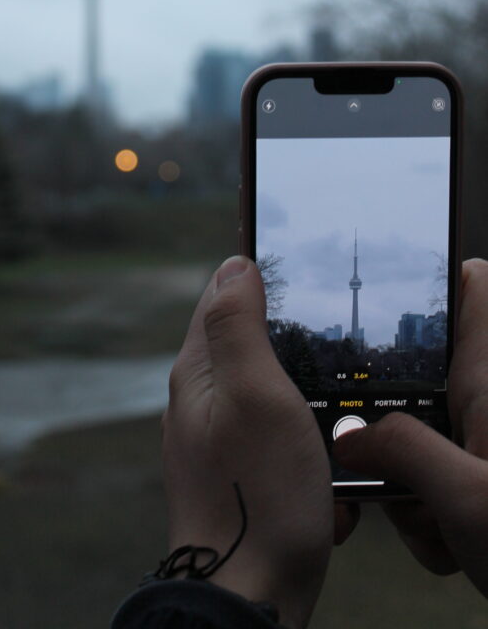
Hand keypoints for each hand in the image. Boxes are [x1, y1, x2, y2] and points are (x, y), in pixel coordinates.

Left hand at [162, 256, 332, 628]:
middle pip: (245, 346)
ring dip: (300, 406)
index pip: (218, 298)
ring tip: (314, 434)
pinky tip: (313, 473)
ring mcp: (212, 440)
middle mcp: (196, 401)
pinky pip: (274, 442)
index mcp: (195, 371)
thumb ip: (238, 324)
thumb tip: (232, 263)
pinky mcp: (235, 473)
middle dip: (287, 349)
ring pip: (266, 396)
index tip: (296, 283)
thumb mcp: (255, 392)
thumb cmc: (255, 491)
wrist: (247, 591)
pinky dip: (300, 449)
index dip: (256, 281)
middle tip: (315, 369)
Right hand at [332, 258, 487, 596]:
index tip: (381, 294)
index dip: (432, 274)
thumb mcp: (468, 498)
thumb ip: (401, 454)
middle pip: (420, 375)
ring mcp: (483, 442)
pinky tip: (452, 547)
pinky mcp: (480, 480)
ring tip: (434, 526)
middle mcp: (487, 400)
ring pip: (421, 438)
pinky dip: (433, 517)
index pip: (470, 286)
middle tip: (391, 464)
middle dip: (393, 421)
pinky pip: (437, 480)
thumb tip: (348, 438)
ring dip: (411, 485)